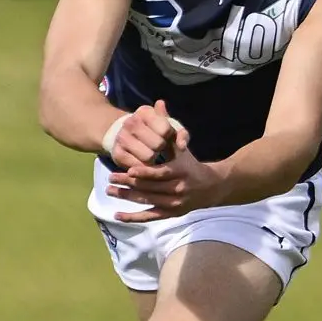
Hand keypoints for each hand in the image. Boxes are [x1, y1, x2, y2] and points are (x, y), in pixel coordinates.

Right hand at [103, 99, 180, 169]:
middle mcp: (130, 122)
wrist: (129, 136)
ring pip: (148, 157)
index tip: (168, 137)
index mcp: (145, 112)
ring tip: (153, 155)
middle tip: (160, 148)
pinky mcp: (117, 153)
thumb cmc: (156, 132)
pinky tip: (144, 162)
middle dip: (162, 149)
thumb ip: (181, 135)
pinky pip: (138, 167)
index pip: (166, 129)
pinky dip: (144, 168)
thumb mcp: (171, 128)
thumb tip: (182, 146)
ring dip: (154, 160)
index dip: (171, 137)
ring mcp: (121, 137)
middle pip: (158, 144)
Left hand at [106, 121, 224, 220]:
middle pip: (150, 188)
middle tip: (110, 178)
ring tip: (110, 190)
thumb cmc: (191, 164)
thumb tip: (158, 102)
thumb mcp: (181, 145)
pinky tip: (118, 215)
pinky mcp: (170, 214)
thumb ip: (167, 125)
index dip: (144, 173)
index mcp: (180, 172)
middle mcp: (177, 189)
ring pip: (147, 201)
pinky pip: (149, 217)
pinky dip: (133, 218)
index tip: (129, 169)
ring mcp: (174, 204)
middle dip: (129, 184)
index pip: (160, 174)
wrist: (211, 188)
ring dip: (127, 197)